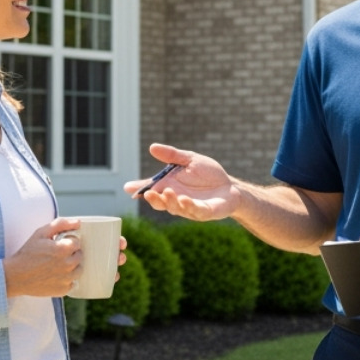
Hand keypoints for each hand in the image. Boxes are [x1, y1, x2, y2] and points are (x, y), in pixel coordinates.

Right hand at [4, 218, 82, 297]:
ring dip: (71, 267)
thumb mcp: (41, 233)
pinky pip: (72, 282)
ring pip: (78, 270)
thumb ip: (60, 224)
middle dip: (70, 253)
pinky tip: (54, 276)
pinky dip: (66, 279)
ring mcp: (67, 279)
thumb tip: (78, 222)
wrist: (16, 276)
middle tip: (55, 255)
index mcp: (64, 249)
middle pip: (79, 255)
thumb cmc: (28, 253)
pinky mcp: (63, 290)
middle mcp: (68, 264)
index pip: (77, 242)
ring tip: (56, 266)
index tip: (57, 245)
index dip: (67, 242)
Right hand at [121, 143, 239, 220]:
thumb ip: (172, 155)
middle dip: (154, 199)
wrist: (230, 186)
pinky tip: (184, 199)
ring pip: (176, 208)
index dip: (140, 190)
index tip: (129, 188)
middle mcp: (177, 199)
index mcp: (170, 187)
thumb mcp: (189, 160)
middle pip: (161, 203)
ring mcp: (190, 208)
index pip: (153, 190)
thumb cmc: (208, 174)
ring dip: (170, 201)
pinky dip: (189, 206)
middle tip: (148, 193)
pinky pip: (195, 211)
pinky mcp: (205, 212)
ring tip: (168, 192)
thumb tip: (152, 147)